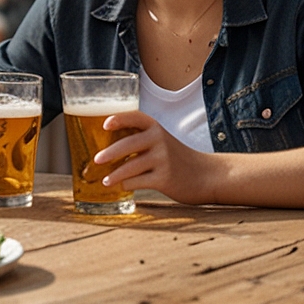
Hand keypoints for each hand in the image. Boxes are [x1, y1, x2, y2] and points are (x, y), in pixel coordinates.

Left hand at [92, 111, 214, 205]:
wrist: (207, 175)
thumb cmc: (178, 159)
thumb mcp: (163, 142)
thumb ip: (141, 141)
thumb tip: (107, 151)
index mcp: (157, 128)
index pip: (135, 117)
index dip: (119, 119)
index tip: (105, 125)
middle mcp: (160, 140)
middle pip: (128, 144)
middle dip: (109, 153)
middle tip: (96, 160)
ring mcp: (163, 159)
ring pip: (130, 166)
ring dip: (115, 175)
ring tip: (105, 180)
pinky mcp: (164, 179)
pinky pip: (138, 182)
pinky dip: (127, 185)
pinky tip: (123, 186)